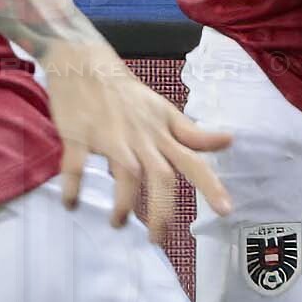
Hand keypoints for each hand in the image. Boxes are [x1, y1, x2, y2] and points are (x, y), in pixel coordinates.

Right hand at [38, 37, 231, 245]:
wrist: (84, 62)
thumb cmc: (126, 92)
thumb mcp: (164, 111)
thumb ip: (193, 133)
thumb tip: (229, 141)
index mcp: (162, 132)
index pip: (193, 161)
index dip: (211, 185)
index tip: (225, 210)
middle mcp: (142, 137)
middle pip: (161, 177)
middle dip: (162, 211)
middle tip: (158, 239)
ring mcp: (111, 137)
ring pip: (125, 174)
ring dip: (123, 205)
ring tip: (118, 224)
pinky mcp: (79, 136)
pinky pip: (77, 167)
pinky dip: (74, 187)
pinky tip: (72, 204)